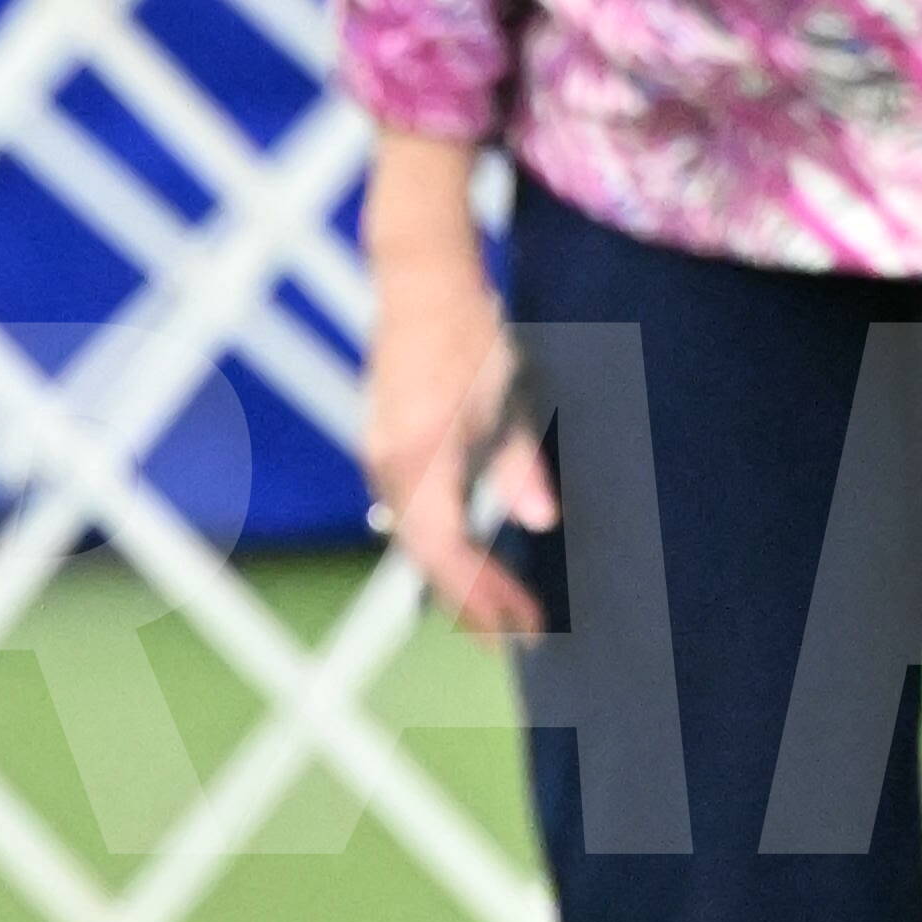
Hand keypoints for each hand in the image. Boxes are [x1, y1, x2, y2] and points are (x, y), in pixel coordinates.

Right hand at [359, 130, 538, 638]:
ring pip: (414, 541)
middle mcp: (390, 466)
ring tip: (494, 612)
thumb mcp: (504, 396)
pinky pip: (409, 516)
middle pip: (426, 558)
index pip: (449, 550)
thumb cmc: (467, 332)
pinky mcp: (383, 451)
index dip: (484, 592)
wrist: (417, 283)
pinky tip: (467, 562)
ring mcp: (380, 460)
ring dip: (453, 579)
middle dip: (468, 602)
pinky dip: (439, 548)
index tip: (520, 620)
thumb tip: (540, 521)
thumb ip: (518, 465)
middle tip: (510, 638)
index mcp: (421, 455)